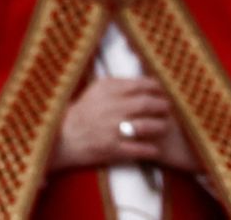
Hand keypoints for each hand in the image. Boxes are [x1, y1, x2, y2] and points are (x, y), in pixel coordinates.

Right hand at [48, 76, 200, 172]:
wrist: (62, 138)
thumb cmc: (83, 111)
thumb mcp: (98, 89)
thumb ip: (121, 83)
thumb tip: (147, 81)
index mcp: (109, 90)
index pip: (143, 85)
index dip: (159, 89)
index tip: (164, 92)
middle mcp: (111, 108)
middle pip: (147, 104)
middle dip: (163, 106)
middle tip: (168, 109)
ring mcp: (111, 129)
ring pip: (146, 126)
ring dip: (160, 126)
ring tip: (164, 126)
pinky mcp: (111, 149)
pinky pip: (138, 149)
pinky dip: (150, 149)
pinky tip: (155, 149)